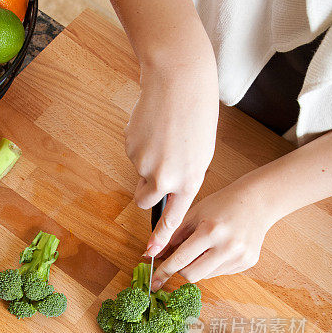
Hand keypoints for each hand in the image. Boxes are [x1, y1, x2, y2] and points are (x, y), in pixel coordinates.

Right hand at [126, 56, 218, 254]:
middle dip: (145, 191)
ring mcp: (145, 163)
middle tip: (156, 168)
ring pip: (139, 172)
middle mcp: (166, 177)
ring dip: (146, 159)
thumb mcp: (201, 152)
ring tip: (164, 134)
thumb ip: (184, 177)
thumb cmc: (196, 113)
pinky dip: (140, 143)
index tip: (153, 251)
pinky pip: (133, 153)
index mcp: (189, 180)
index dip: (161, 237)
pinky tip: (154, 125)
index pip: (173, 218)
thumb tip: (166, 192)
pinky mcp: (130, 148)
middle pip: (145, 200)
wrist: (178, 80)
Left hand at [149, 180, 273, 287]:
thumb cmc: (223, 204)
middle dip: (181, 269)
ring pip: (205, 276)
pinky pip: (219, 272)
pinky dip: (212, 264)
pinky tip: (220, 248)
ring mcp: (239, 257)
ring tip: (206, 246)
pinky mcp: (247, 263)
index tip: (155, 280)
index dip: (164, 271)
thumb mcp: (194, 213)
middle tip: (181, 258)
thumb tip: (153, 255)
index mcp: (211, 230)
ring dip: (198, 266)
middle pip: (192, 275)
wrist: (258, 201)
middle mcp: (227, 246)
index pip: (180, 259)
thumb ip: (173, 235)